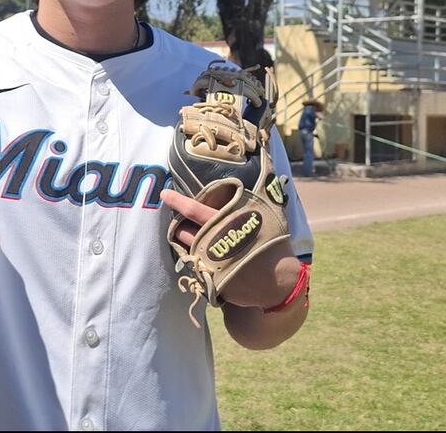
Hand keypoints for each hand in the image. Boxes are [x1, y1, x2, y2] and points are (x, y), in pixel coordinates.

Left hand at [161, 187, 299, 308]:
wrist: (281, 285)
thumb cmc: (275, 247)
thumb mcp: (269, 217)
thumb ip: (256, 196)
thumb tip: (265, 160)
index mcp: (228, 224)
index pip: (195, 210)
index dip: (178, 201)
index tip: (164, 194)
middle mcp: (215, 244)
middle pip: (184, 231)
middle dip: (178, 223)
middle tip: (175, 217)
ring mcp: (211, 264)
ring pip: (187, 248)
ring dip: (184, 240)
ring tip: (186, 233)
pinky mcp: (211, 281)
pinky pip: (195, 266)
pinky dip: (195, 258)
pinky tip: (200, 255)